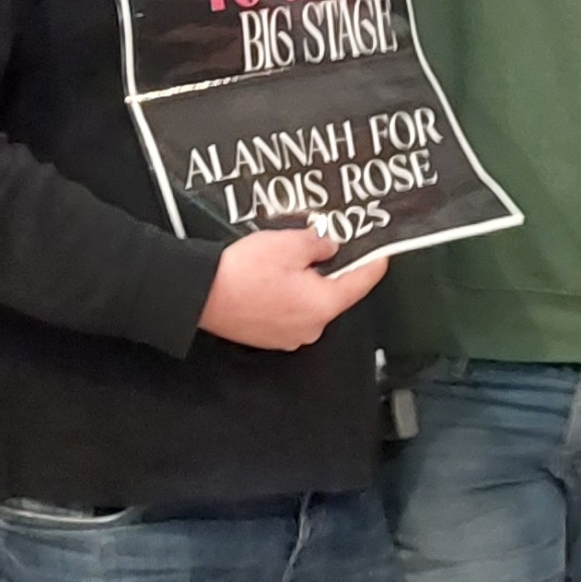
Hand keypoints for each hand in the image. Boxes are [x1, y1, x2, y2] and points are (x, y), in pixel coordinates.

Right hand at [200, 226, 387, 350]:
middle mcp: (311, 328)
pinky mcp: (270, 337)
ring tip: (286, 263)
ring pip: (311, 303)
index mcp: (322, 306)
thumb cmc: (243, 271)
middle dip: (329, 271)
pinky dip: (289, 296)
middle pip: (334, 294)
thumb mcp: (290, 244)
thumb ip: (319, 244)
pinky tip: (272, 280)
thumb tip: (330, 248)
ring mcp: (289, 337)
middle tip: (319, 249)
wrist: (198, 294)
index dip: (373, 265)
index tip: (382, 256)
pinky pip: (291, 313)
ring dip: (306, 284)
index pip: (360, 284)